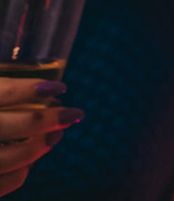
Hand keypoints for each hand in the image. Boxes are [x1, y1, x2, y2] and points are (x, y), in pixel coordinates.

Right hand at [0, 79, 81, 195]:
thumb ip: (1, 90)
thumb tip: (35, 86)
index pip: (4, 92)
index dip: (33, 88)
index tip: (59, 87)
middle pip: (23, 124)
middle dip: (53, 118)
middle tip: (72, 113)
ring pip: (19, 156)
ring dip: (43, 144)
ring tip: (55, 134)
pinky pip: (10, 181)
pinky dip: (24, 169)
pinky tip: (30, 158)